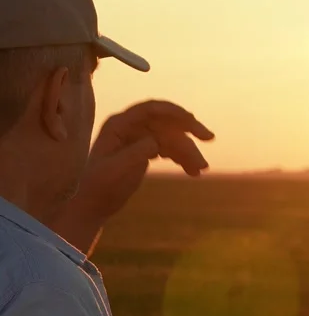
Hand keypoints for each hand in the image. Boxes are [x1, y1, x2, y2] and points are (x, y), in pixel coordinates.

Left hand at [77, 100, 214, 221]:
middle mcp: (129, 127)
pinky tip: (193, 170)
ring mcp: (137, 138)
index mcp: (119, 125)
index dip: (174, 112)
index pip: (151, 109)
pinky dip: (181, 158)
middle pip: (165, 122)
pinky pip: (168, 149)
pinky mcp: (144, 151)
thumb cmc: (101, 187)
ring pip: (170, 138)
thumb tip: (158, 141)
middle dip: (188, 132)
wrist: (93, 205)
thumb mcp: (118, 169)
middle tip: (209, 138)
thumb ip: (138, 151)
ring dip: (187, 151)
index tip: (193, 122)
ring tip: (201, 169)